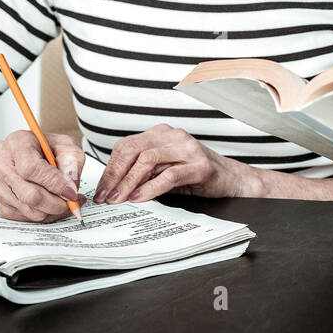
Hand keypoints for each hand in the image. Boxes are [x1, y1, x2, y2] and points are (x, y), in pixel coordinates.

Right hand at [0, 130, 85, 222]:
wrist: (12, 156)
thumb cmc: (37, 148)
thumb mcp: (61, 143)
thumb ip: (72, 159)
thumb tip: (73, 183)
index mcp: (18, 144)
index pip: (32, 168)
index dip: (54, 183)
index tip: (71, 191)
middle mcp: (3, 166)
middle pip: (30, 195)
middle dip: (57, 203)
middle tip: (73, 200)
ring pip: (30, 211)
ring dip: (53, 210)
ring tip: (65, 201)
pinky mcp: (2, 204)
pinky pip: (27, 218)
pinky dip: (45, 214)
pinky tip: (53, 204)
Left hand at [94, 124, 257, 202]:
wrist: (231, 179)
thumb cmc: (195, 176)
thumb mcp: (164, 170)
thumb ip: (142, 172)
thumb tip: (113, 187)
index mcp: (160, 133)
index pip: (126, 146)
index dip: (110, 168)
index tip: (101, 189)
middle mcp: (172, 135)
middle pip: (133, 150)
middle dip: (114, 175)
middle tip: (105, 196)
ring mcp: (186, 148)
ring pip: (147, 160)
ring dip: (128, 182)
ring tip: (118, 199)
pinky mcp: (198, 165)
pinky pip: (168, 175)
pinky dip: (150, 188)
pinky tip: (139, 198)